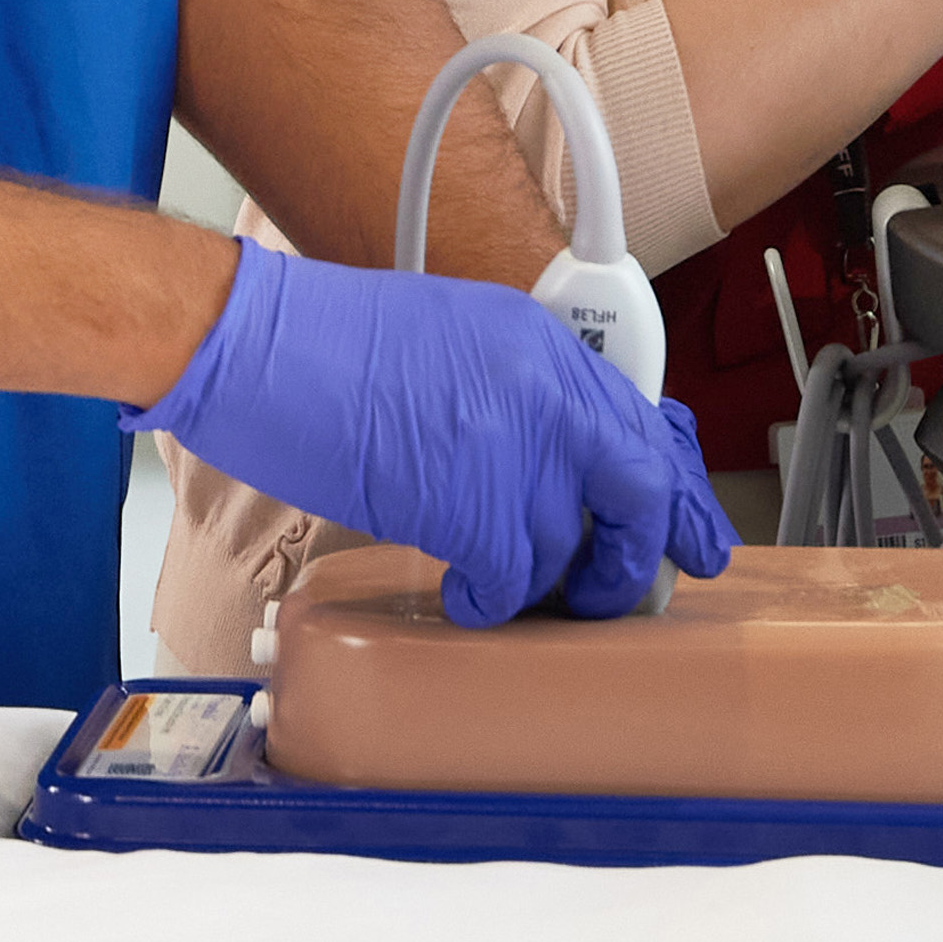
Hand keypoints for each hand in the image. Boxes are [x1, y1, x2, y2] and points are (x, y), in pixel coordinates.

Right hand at [131, 245, 738, 627]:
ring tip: (509, 592)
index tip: (687, 530)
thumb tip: (540, 466)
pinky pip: (514, 578)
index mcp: (537, 341)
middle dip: (644, 547)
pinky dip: (494, 601)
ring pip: (574, 542)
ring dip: (548, 584)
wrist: (255, 341)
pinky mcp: (469, 500)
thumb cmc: (319, 343)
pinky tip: (467, 596)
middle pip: (643, 481)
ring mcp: (511, 443)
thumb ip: (508, 394)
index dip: (672, 486)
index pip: (640, 419)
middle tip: (624, 590)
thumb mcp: (446, 340)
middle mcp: (542, 387)